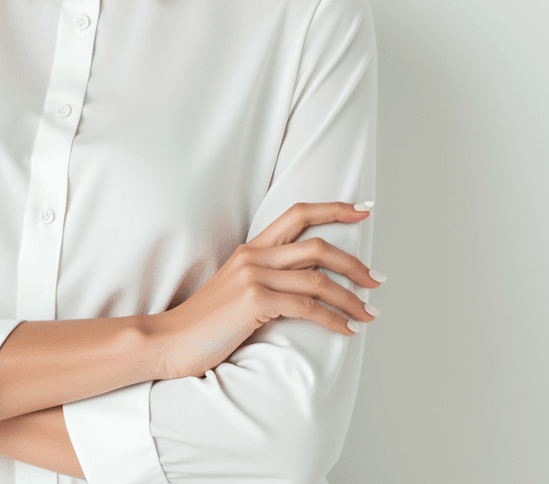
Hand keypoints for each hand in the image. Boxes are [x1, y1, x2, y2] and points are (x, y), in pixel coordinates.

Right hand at [156, 201, 382, 379]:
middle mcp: (254, 255)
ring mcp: (253, 276)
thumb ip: (269, 279)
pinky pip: (308, 308)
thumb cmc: (207, 323)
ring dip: (352, 298)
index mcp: (251, 248)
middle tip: (378, 280)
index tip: (364, 210)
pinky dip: (335, 319)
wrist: (170, 340)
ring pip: (318, 279)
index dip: (334, 209)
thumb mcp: (238, 290)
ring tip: (371, 314)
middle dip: (355, 263)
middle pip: (317, 246)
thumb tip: (311, 284)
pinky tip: (348, 330)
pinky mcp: (255, 301)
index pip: (297, 214)